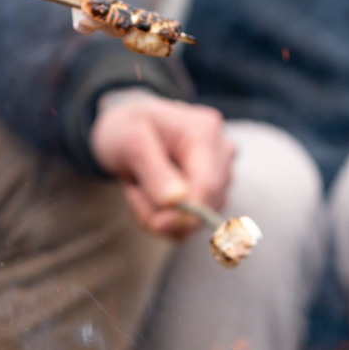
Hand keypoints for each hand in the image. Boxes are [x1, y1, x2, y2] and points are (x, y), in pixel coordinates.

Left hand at [90, 93, 234, 239]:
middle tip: (133, 192)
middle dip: (165, 212)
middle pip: (206, 205)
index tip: (156, 223)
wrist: (130, 125)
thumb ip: (154, 171)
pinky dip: (166, 219)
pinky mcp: (214, 193)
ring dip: (161, 215)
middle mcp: (221, 152)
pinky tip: (152, 195)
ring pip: (197, 219)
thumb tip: (177, 202)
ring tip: (141, 187)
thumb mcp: (129, 141)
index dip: (187, 212)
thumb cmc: (127, 126)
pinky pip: (190, 223)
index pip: (208, 185)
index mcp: (203, 133)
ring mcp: (221, 174)